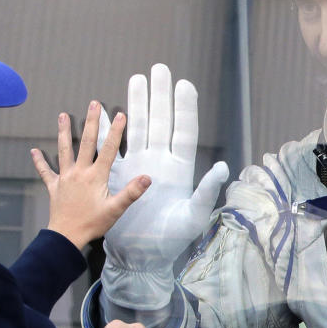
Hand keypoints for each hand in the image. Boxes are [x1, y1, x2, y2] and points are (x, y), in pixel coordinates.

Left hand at [32, 101, 150, 250]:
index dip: (115, 132)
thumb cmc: (92, 224)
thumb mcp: (115, 209)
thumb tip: (147, 178)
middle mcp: (79, 172)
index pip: (108, 149)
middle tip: (94, 104)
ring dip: (63, 132)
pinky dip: (39, 161)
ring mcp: (65, 178)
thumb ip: (131, 193)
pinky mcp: (54, 187)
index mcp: (95, 176)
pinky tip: (34, 151)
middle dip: (91, 122)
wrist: (66, 237)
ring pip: (64, 150)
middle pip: (85, 143)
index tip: (120, 115)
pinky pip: (46, 172)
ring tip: (62, 116)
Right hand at [102, 64, 228, 308]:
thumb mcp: (192, 219)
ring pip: (138, 128)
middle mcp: (160, 162)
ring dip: (137, 104)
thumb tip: (222, 168)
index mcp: (179, 170)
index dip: (185, 108)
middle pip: (160, 121)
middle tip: (159, 68)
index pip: (184, 131)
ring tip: (136, 79)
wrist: (140, 258)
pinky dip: (109, 130)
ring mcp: (139, 166)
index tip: (184, 84)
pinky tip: (104, 112)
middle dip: (160, 95)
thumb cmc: (170, 242)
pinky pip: (113, 148)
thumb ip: (206, 192)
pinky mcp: (120, 176)